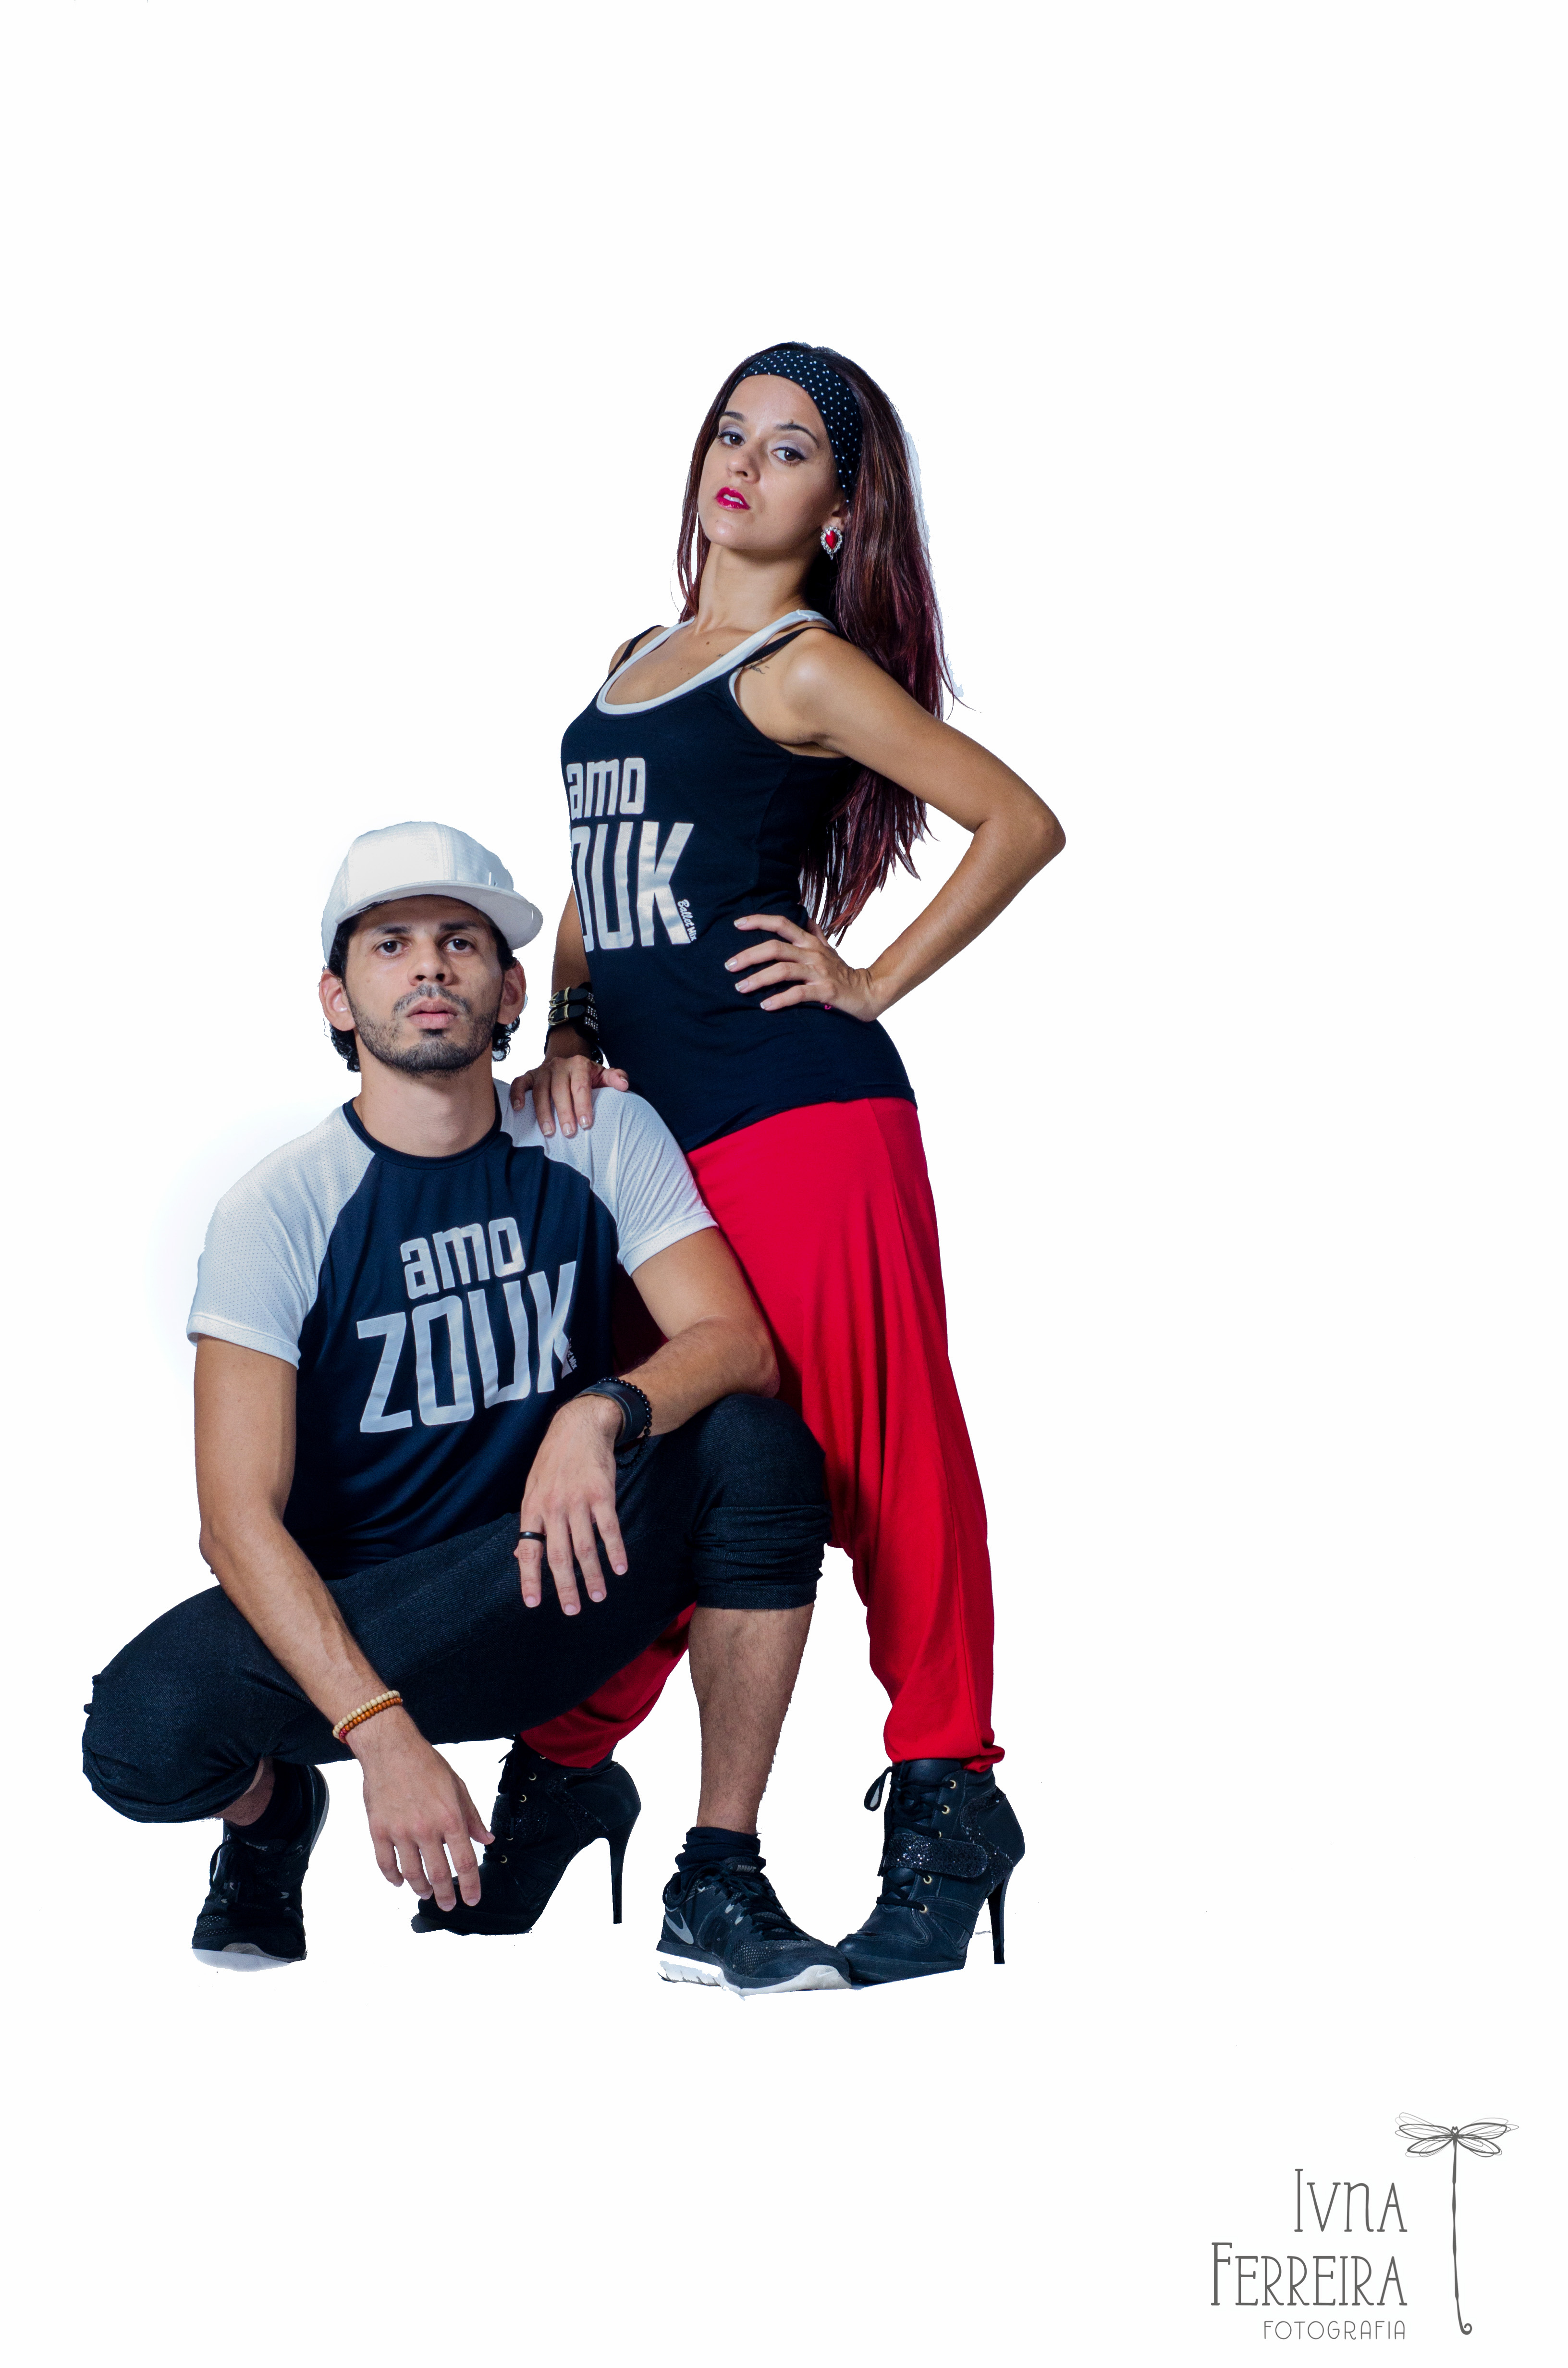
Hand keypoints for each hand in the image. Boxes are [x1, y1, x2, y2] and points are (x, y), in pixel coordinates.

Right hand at [351, 1709, 492, 1909]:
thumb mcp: (458, 1786)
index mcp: (450, 1817)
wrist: (391, 1748)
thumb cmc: (425, 1764)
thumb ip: (472, 1817)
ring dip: (421, 1889)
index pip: (465, 1861)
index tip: (472, 1898)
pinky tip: (399, 1881)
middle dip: (446, 1895)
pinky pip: (386, 1864)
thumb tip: (486, 1839)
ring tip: (425, 1893)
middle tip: (448, 1904)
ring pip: (412, 1874)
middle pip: (439, 1874)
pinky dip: (393, 1877)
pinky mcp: (378, 1830)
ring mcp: (400, 1832)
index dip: (471, 1885)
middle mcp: (426, 1829)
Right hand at [511, 1046, 628, 1138]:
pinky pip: (519, 1083)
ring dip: (543, 1112)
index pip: (581, 1085)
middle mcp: (559, 1065)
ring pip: (539, 1090)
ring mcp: (542, 1070)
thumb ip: (615, 1078)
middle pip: (559, 1090)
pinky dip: (517, 1095)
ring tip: (549, 1132)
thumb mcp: (602, 1075)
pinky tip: (518, 1109)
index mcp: (579, 1064)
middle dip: (564, 1112)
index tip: (586, 1123)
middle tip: (569, 1133)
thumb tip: (624, 1086)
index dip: (583, 1104)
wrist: (566, 1064)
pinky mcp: (529, 1075)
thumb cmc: (586, 1077)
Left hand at [515, 1394, 626, 1614]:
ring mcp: (578, 1500)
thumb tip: (520, 1552)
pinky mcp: (602, 1494)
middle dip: (565, 1586)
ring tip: (598, 1596)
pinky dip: (615, 1551)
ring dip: (593, 1575)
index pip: (528, 1549)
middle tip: (572, 1610)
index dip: (530, 1578)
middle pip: (559, 1555)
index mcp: (533, 1507)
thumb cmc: (555, 1459)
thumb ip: (531, 1520)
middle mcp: (553, 1506)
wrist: (580, 1425)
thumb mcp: (533, 1486)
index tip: (533, 1603)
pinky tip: (619, 1568)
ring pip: (585, 1547)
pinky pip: (609, 1529)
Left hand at [726, 914, 884, 1020]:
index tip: (737, 924)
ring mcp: (819, 972)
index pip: (782, 923)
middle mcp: (813, 954)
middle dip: (749, 955)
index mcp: (810, 942)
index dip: (759, 921)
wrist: (869, 992)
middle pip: (776, 947)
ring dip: (758, 979)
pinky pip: (798, 994)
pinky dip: (779, 1000)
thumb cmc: (843, 972)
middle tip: (729, 966)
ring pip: (783, 970)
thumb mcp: (828, 949)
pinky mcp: (825, 991)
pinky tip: (765, 1006)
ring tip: (741, 988)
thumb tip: (803, 916)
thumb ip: (814, 933)